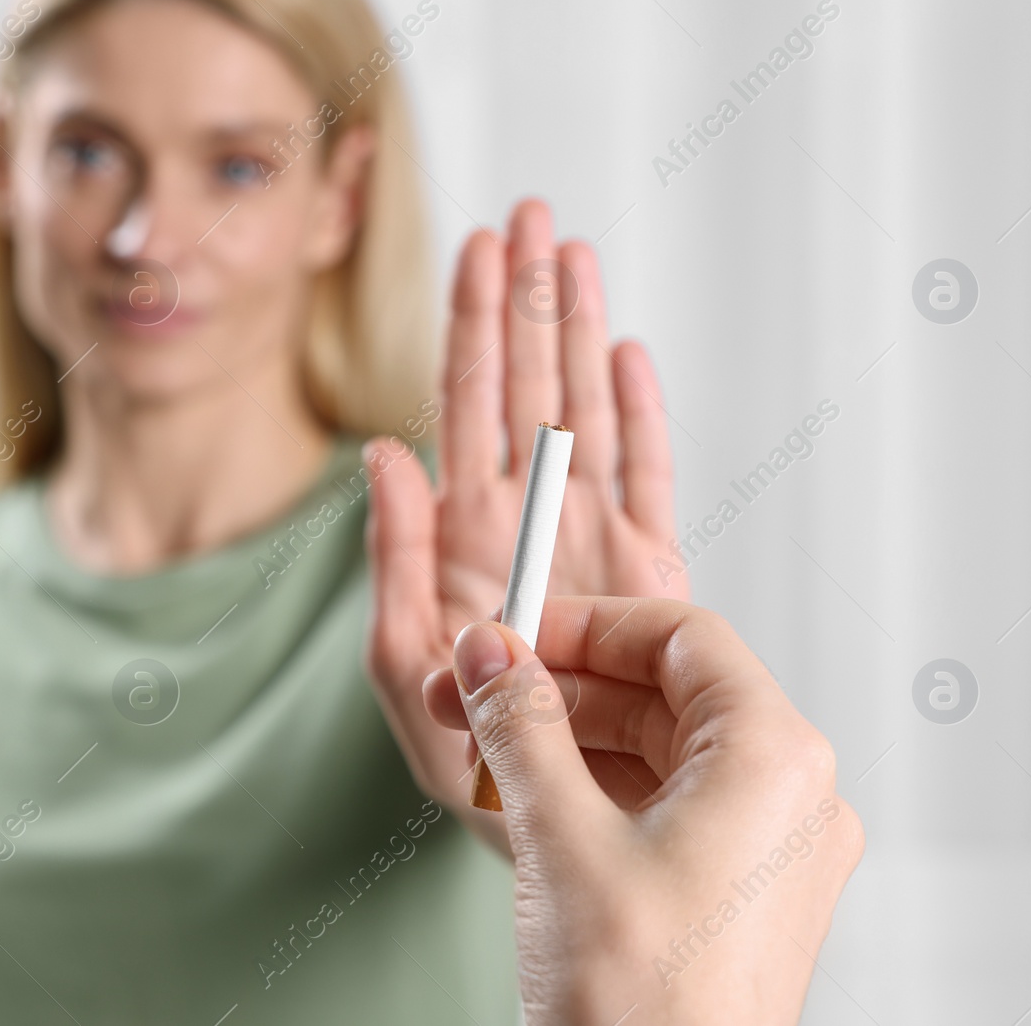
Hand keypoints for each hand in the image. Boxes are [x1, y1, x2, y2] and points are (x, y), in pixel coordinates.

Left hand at [364, 199, 684, 851]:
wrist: (550, 818)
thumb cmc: (458, 755)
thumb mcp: (398, 666)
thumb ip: (391, 557)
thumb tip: (383, 452)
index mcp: (464, 535)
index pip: (468, 405)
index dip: (473, 323)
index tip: (478, 246)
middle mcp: (527, 521)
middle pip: (529, 386)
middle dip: (527, 300)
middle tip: (531, 213)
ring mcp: (589, 541)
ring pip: (585, 412)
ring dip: (581, 333)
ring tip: (577, 255)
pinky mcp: (647, 573)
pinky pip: (646, 479)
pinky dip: (641, 417)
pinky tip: (628, 357)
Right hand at [424, 597, 863, 1024]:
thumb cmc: (644, 1010)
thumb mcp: (559, 839)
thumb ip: (522, 725)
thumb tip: (490, 654)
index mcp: (774, 761)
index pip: (680, 637)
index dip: (585, 625)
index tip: (510, 634)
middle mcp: (787, 797)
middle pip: (663, 693)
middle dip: (556, 687)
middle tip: (469, 689)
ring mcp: (765, 850)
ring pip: (655, 751)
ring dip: (563, 739)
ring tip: (479, 748)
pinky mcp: (734, 895)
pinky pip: (659, 808)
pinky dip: (588, 792)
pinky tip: (520, 798)